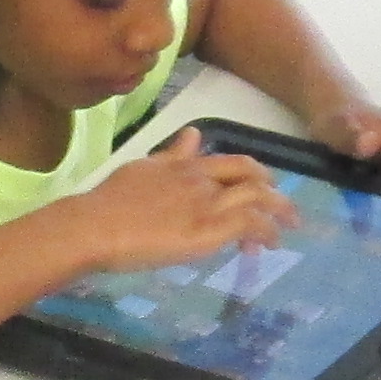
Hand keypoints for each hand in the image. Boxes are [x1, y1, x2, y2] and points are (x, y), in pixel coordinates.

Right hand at [59, 129, 290, 273]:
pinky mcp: (210, 228)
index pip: (230, 162)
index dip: (251, 174)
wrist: (96, 224)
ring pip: (258, 197)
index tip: (260, 188)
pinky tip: (267, 245)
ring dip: (277, 213)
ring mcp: (207, 203)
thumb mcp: (143, 167)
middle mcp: (202, 179)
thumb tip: (192, 134)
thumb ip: (171, 155)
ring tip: (284, 231)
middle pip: (251, 175)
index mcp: (185, 165)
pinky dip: (265, 232)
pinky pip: (250, 223)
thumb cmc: (109, 203)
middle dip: (273, 191)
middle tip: (284, 211)